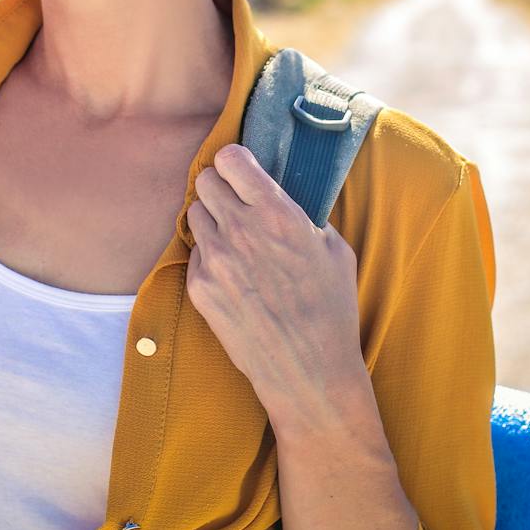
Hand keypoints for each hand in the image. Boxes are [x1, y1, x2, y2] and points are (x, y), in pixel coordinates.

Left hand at [185, 144, 364, 410]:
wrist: (308, 371)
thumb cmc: (330, 310)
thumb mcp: (334, 249)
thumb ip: (303, 213)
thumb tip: (281, 193)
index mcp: (277, 213)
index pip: (230, 157)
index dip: (236, 162)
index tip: (243, 171)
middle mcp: (240, 230)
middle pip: (205, 181)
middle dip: (221, 188)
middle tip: (237, 204)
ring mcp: (215, 260)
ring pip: (195, 214)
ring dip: (213, 220)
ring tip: (236, 242)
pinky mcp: (199, 287)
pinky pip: (195, 253)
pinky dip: (209, 257)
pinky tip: (234, 276)